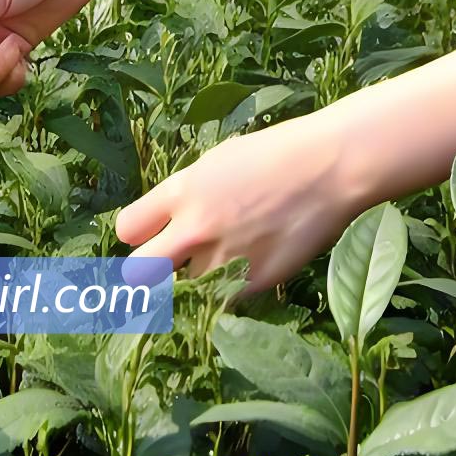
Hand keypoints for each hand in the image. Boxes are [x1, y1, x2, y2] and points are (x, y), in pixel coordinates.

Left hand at [116, 113, 362, 295]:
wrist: (327, 168)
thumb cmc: (274, 155)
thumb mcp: (218, 162)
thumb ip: (187, 195)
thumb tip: (167, 224)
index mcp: (183, 189)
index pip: (128, 229)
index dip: (138, 236)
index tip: (150, 238)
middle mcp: (194, 227)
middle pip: (138, 274)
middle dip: (146, 276)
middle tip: (164, 272)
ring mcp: (222, 259)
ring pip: (188, 290)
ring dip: (200, 281)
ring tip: (231, 256)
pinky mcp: (251, 284)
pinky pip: (224, 300)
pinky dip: (231, 290)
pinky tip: (253, 263)